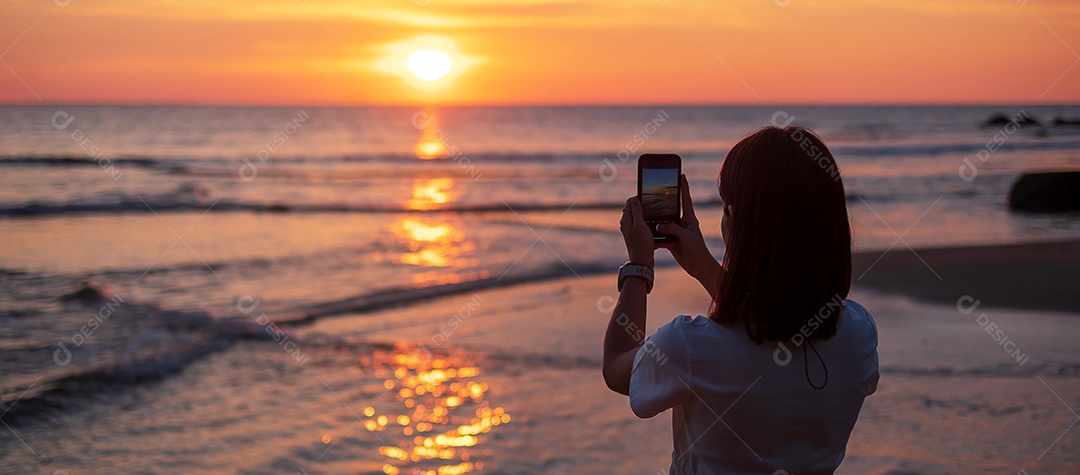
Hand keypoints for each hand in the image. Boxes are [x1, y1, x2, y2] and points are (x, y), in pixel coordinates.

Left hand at [619, 196, 655, 266]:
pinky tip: (654, 223)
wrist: (642, 260)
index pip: (629, 202)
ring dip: (645, 214)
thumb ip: (636, 211)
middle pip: (633, 209)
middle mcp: (626, 224)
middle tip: (654, 204)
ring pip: (638, 217)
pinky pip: (641, 224)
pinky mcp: (636, 235)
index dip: (638, 198)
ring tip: (655, 213)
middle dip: (642, 205)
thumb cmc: (641, 243)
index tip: (649, 198)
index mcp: (626, 219)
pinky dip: (646, 221)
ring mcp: (631, 229)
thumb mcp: (640, 225)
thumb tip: (633, 198)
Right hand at [657, 175, 720, 290]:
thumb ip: (673, 229)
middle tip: (655, 192)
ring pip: (664, 223)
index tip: (681, 175)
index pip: (686, 199)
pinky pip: (661, 235)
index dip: (684, 186)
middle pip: (672, 209)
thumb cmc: (698, 250)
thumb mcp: (686, 237)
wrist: (699, 267)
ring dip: (656, 219)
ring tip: (646, 212)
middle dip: (664, 201)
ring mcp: (677, 232)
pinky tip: (646, 232)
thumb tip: (659, 225)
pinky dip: (655, 235)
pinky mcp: (672, 242)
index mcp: (690, 218)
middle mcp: (683, 224)